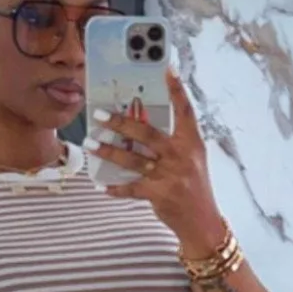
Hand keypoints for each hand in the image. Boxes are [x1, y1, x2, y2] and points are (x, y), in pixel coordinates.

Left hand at [88, 68, 224, 256]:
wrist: (202, 222)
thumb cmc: (194, 187)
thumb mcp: (191, 160)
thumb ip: (172, 143)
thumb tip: (139, 127)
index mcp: (192, 143)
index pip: (185, 111)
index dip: (177, 90)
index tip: (167, 69)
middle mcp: (181, 156)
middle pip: (148, 133)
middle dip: (122, 123)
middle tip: (101, 115)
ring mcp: (170, 176)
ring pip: (133, 159)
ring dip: (109, 151)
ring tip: (90, 144)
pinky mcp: (159, 195)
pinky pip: (131, 189)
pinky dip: (115, 188)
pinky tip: (102, 185)